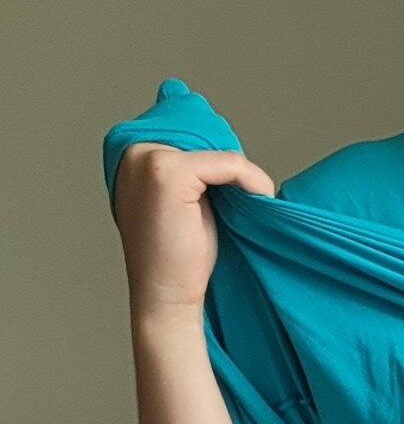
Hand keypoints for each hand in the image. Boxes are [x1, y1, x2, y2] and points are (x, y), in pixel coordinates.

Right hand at [112, 141, 278, 321]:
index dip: (218, 158)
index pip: (190, 127)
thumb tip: (225, 134)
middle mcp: (132, 150)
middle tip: (237, 199)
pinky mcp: (168, 173)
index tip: (230, 187)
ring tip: (239, 207)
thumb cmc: (179, 253)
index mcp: (130, 151)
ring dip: (242, 176)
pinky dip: (251, 181)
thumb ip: (192, 165)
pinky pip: (230, 163)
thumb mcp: (184, 197)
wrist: (167, 296)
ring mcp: (146, 159)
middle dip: (229, 164)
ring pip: (220, 150)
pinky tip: (254, 202)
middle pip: (205, 132)